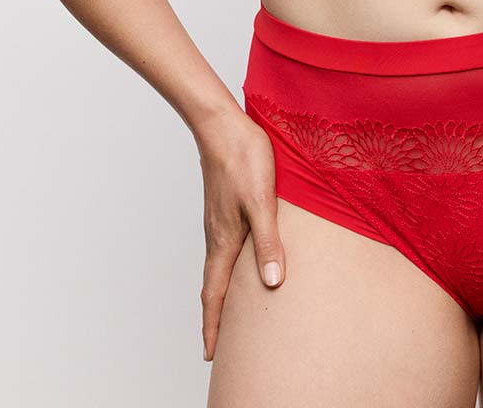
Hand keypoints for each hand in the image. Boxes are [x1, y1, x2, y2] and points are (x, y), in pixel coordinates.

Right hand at [196, 107, 285, 361]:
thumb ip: (269, 242)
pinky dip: (229, 267)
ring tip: (230, 312)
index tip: (210, 357)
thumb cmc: (244, 159)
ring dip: (222, 293)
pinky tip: (241, 261)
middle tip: (218, 346)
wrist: (222, 125)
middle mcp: (218, 235)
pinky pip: (224, 248)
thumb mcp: (262, 202)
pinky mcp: (225, 206)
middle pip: (213, 286)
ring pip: (219, 266)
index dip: (213, 327)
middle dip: (216, 317)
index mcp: (224, 240)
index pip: (215, 295)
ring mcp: (219, 220)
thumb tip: (272, 284)